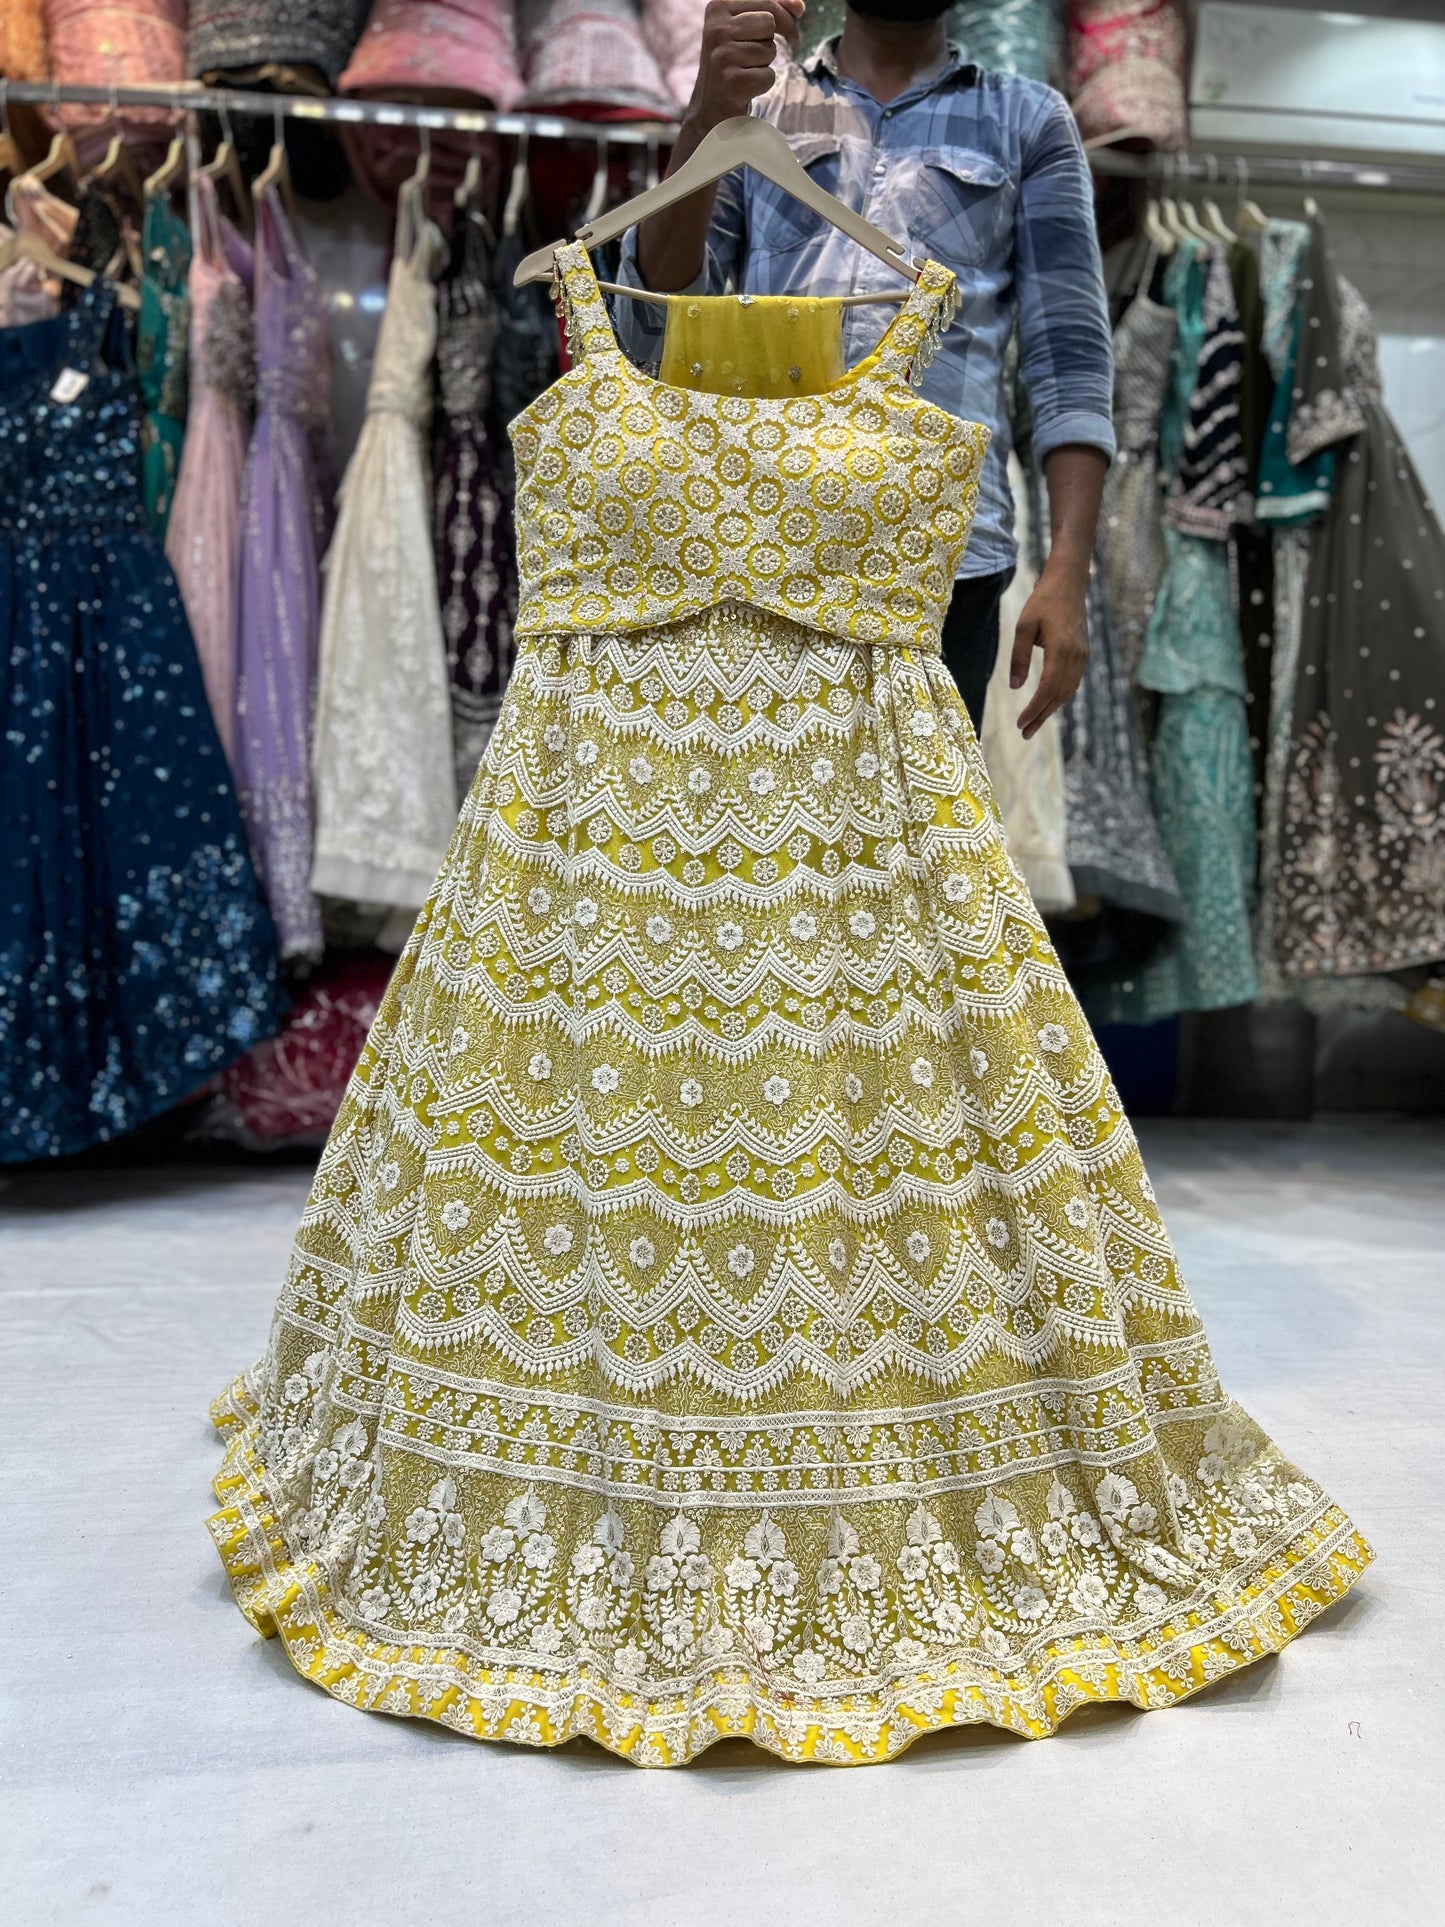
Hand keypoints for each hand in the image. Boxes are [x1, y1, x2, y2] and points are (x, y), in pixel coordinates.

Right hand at [685, 0, 804, 130]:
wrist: (710, 106)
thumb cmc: (732, 63)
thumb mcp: (744, 29)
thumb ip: (772, 11)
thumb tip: (799, 7)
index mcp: (717, 7)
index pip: (767, 0)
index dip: (786, 16)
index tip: (792, 31)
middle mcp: (716, 29)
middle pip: (770, 23)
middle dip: (771, 41)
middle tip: (762, 57)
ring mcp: (722, 56)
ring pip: (770, 49)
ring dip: (764, 64)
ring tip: (745, 72)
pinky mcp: (732, 82)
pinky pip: (768, 76)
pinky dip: (763, 84)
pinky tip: (745, 88)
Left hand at [1009, 567, 1088, 738]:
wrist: (1069, 584)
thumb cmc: (1042, 602)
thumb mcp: (1023, 627)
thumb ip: (1018, 657)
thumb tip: (1015, 687)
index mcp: (1061, 649)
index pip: (1047, 688)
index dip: (1034, 708)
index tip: (1020, 723)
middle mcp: (1076, 656)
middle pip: (1059, 695)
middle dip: (1041, 716)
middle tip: (1025, 733)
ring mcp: (1082, 655)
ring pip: (1067, 691)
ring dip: (1051, 709)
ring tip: (1033, 724)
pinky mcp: (1082, 654)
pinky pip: (1072, 682)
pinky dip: (1059, 696)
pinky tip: (1047, 704)